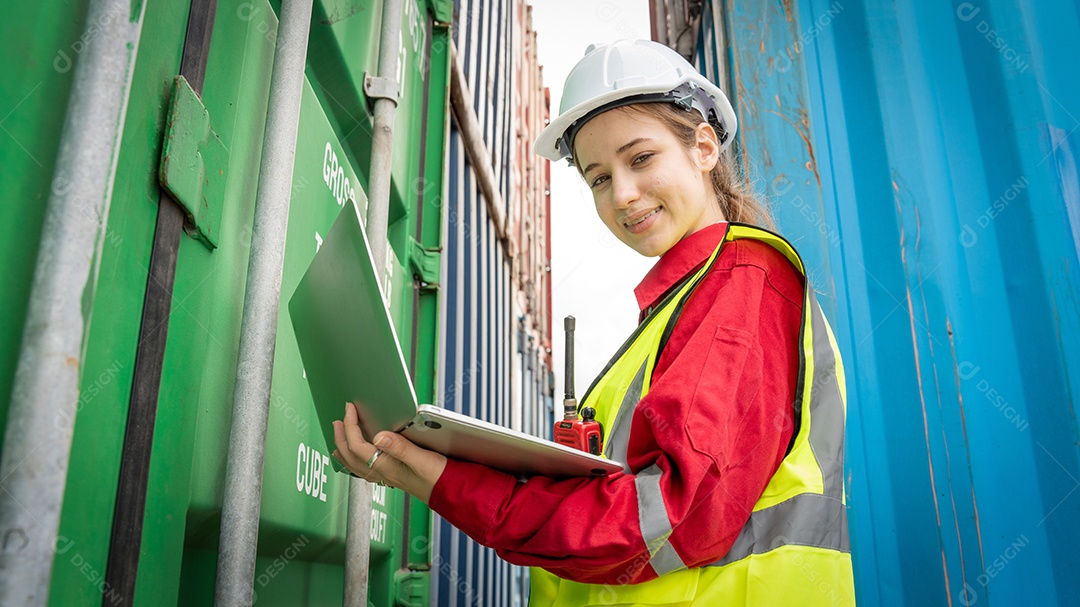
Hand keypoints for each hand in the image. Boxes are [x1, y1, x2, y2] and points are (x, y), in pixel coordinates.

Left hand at [332, 402, 447, 503]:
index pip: (358, 445)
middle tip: (338, 419)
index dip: (350, 425)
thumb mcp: (422, 458)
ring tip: (339, 437)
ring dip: (343, 449)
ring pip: (354, 464)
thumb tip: (378, 436)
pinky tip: (357, 457)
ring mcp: (385, 476)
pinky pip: (364, 469)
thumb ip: (400, 447)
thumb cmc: (438, 476)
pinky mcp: (392, 476)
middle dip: (341, 436)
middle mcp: (382, 472)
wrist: (448, 492)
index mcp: (386, 466)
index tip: (350, 408)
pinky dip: (354, 460)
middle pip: (350, 455)